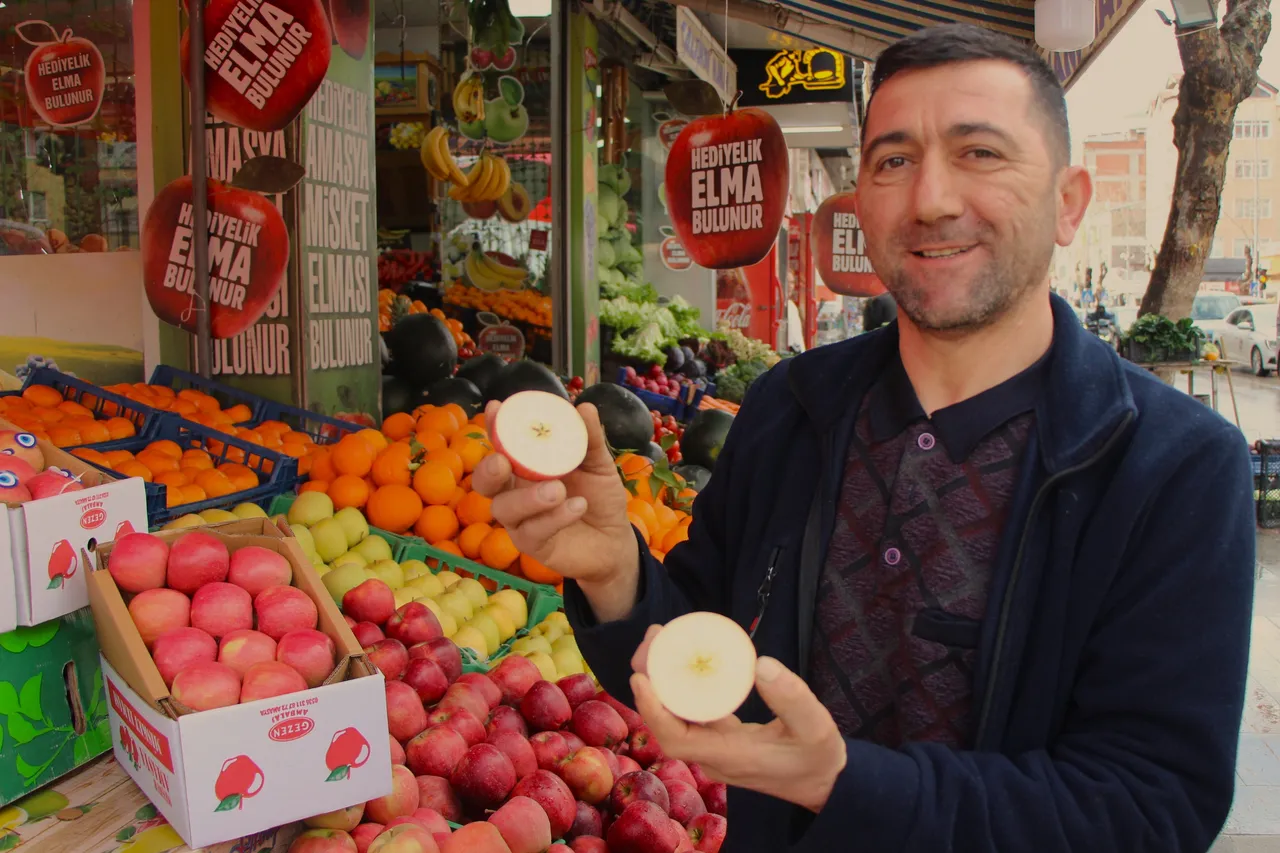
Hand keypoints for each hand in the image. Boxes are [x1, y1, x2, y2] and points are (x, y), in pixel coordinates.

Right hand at [472, 401, 637, 589]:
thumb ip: (590, 439)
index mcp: (526, 467)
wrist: (615, 540)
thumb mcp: (599, 465)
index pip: (504, 445)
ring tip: (557, 490)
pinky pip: (533, 531)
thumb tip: (584, 407)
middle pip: (486, 482)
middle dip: (488, 470)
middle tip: (502, 462)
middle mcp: (516, 491)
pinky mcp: (533, 545)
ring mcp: (521, 520)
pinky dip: (554, 517)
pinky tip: (577, 506)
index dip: (496, 427)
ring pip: (504, 509)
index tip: (496, 408)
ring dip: (528, 498)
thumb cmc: (599, 497)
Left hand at [629, 625, 847, 813]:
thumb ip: (792, 697)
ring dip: (664, 681)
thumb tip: (760, 663)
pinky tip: (686, 661)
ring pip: (676, 716)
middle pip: (667, 722)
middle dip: (652, 681)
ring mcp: (715, 749)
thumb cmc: (819, 757)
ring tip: (663, 641)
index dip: (653, 710)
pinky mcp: (720, 740)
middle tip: (654, 638)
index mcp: (730, 756)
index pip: (676, 739)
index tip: (642, 678)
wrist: (824, 783)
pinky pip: (691, 713)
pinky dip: (682, 687)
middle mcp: (713, 755)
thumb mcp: (816, 726)